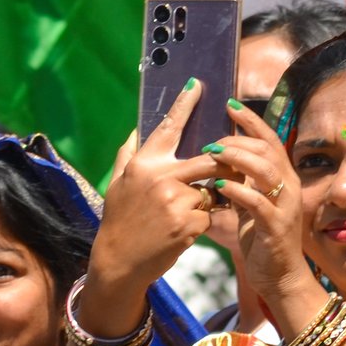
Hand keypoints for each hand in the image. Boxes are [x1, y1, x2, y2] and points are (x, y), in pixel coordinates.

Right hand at [81, 82, 222, 329]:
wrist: (120, 261)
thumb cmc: (120, 219)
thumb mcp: (118, 183)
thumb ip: (128, 154)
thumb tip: (136, 128)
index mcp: (144, 163)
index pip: (168, 127)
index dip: (185, 104)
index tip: (198, 85)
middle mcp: (160, 177)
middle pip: (210, 158)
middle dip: (224, 163)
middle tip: (227, 167)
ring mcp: (176, 200)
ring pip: (212, 189)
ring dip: (208, 199)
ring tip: (183, 212)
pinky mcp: (189, 222)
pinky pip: (210, 214)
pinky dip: (203, 221)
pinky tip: (183, 231)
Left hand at [205, 98, 310, 314]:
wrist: (280, 275)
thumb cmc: (261, 238)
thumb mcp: (251, 203)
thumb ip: (241, 180)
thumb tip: (218, 157)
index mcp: (281, 177)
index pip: (268, 139)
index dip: (250, 120)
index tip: (229, 104)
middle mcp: (287, 186)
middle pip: (267, 150)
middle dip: (238, 139)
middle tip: (211, 140)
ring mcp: (284, 205)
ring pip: (266, 170)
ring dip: (238, 159)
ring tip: (213, 154)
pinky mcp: (276, 226)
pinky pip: (258, 202)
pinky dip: (238, 191)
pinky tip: (219, 186)